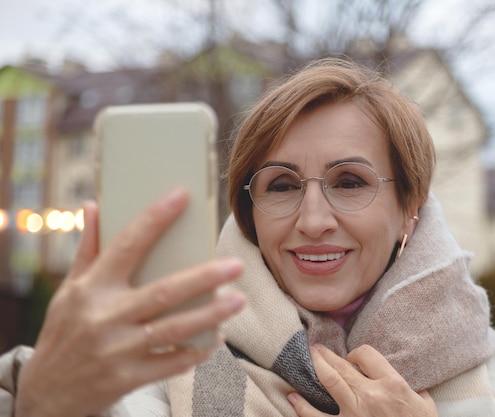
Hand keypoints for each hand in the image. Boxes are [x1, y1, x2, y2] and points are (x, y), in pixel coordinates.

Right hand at [15, 189, 245, 416]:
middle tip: (235, 265)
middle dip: (204, 277)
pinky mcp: (127, 378)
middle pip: (164, 291)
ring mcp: (116, 350)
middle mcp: (104, 316)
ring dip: (211, 315)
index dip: (154, 219)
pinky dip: (196, 352)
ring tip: (238, 300)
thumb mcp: (69, 290)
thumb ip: (88, 249)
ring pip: (174, 328)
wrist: (47, 394)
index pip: (126, 245)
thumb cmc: (64, 332)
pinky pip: (171, 363)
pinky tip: (216, 339)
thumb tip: (92, 204)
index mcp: (91, 288)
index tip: (181, 196)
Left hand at [288, 344, 436, 416]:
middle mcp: (371, 395)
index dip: (357, 353)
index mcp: (392, 384)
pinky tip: (292, 398)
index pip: (366, 354)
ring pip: (328, 382)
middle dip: (326, 354)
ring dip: (316, 367)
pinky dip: (301, 407)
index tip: (354, 358)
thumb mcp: (425, 406)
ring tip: (308, 358)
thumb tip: (408, 382)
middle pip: (342, 365)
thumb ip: (415, 390)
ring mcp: (354, 413)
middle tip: (316, 347)